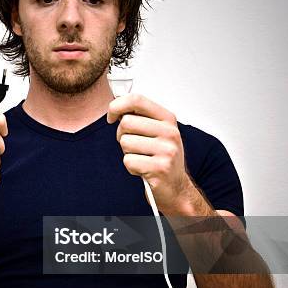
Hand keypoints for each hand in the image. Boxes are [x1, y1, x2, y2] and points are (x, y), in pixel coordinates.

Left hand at [107, 93, 192, 212]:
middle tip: (132, 145)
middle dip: (121, 135)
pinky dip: (131, 167)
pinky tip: (143, 169)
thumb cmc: (162, 158)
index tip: (112, 116)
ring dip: (127, 153)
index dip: (117, 106)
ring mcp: (166, 150)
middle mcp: (169, 132)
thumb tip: (115, 106)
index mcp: (167, 119)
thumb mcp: (156, 132)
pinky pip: (128, 161)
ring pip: (125, 142)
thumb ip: (139, 117)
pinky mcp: (160, 168)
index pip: (137, 100)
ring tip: (142, 158)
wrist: (176, 187)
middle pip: (126, 122)